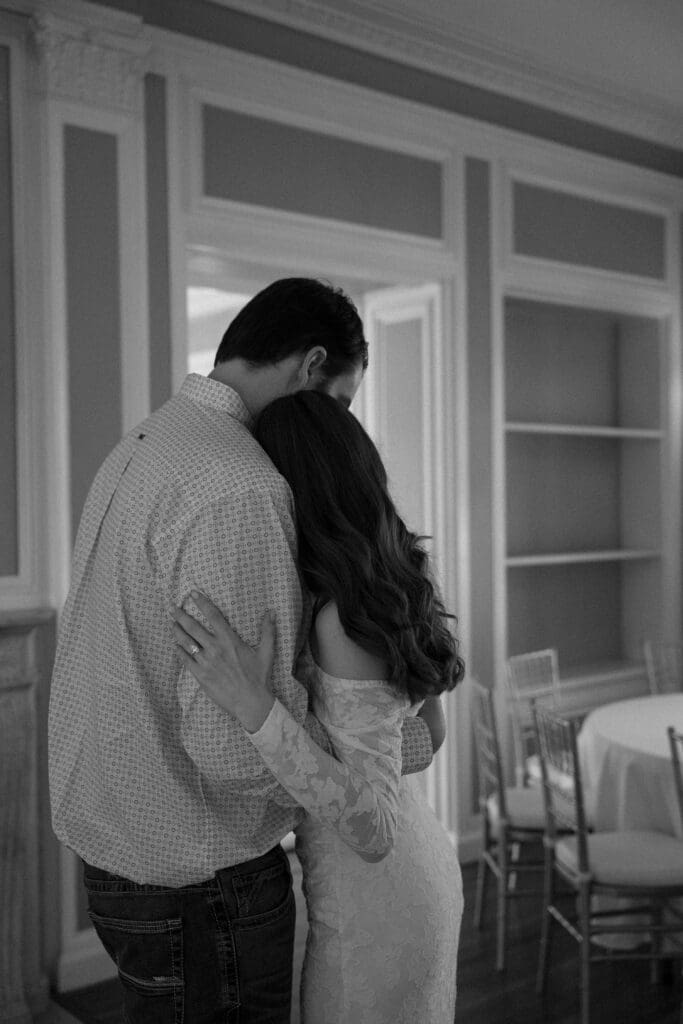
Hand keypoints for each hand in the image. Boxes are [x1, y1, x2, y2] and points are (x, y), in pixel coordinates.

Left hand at [173, 591, 275, 732]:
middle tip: (172, 608)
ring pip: (186, 642)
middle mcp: (215, 648)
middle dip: (181, 616)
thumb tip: (271, 612)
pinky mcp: (200, 675)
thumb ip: (268, 631)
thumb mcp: (267, 652)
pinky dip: (179, 651)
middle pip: (193, 627)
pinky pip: (185, 660)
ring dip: (177, 631)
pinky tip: (176, 645)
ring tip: (172, 624)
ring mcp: (206, 662)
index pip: (214, 616)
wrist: (250, 702)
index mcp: (230, 640)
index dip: (202, 603)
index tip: (193, 594)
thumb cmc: (259, 677)